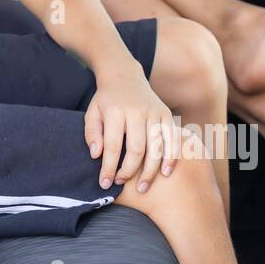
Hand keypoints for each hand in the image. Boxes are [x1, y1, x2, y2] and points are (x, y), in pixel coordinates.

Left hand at [85, 64, 178, 193]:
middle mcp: (137, 111)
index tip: (105, 183)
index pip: (112, 145)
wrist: (124, 76)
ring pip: (156, 147)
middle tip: (123, 184)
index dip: (108, 167)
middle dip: (130, 171)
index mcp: (115, 111)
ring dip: (150, 170)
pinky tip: (166, 173)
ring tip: (143, 187)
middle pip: (137, 149)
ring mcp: (154, 112)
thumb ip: (92, 134)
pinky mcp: (166, 114)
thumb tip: (97, 156)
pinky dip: (171, 157)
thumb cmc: (106, 101)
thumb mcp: (92, 113)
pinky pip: (172, 139)